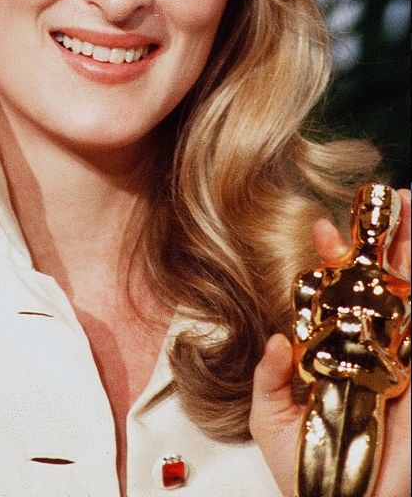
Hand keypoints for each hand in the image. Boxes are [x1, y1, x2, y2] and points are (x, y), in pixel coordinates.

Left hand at [249, 189, 410, 496]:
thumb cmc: (306, 469)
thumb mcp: (271, 417)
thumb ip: (270, 377)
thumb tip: (277, 340)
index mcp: (332, 348)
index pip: (334, 292)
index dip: (332, 259)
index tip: (324, 227)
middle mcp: (367, 347)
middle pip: (380, 282)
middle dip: (385, 239)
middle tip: (389, 198)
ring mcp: (399, 360)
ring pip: (409, 295)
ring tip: (411, 207)